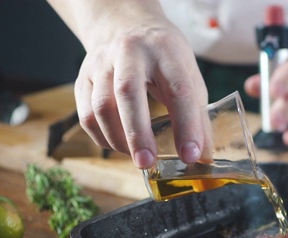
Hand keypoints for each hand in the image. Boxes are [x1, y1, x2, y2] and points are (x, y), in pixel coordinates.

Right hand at [73, 8, 208, 168]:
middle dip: (138, 133)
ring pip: (101, 105)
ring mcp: (102, 63)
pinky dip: (102, 137)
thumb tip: (203, 156)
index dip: (187, 125)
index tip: (191, 154)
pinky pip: (86, 114)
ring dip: (118, 139)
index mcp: (166, 51)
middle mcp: (131, 52)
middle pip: (128, 92)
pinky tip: (118, 145)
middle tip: (147, 162)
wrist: (125, 25)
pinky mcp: (84, 77)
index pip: (179, 90)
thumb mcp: (188, 75)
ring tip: (137, 156)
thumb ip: (198, 115)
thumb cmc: (163, 57)